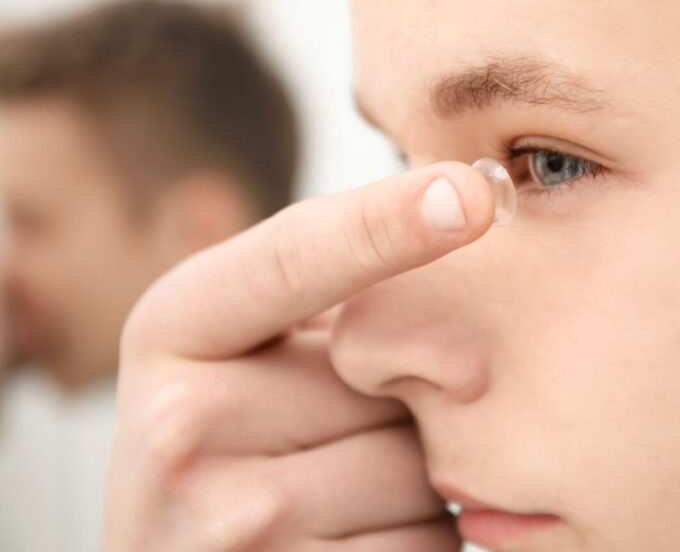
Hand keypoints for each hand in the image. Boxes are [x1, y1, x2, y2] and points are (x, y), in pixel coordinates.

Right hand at [102, 163, 493, 551]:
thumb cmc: (228, 443)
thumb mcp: (233, 346)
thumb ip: (319, 288)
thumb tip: (465, 228)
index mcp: (172, 330)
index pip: (294, 257)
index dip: (388, 223)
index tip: (478, 191)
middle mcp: (181, 424)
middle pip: (387, 376)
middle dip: (405, 400)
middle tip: (342, 432)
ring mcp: (228, 524)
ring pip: (420, 469)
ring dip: (419, 478)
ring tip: (344, 496)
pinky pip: (425, 545)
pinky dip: (419, 541)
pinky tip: (358, 543)